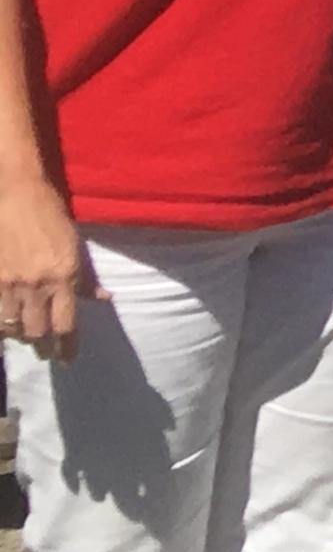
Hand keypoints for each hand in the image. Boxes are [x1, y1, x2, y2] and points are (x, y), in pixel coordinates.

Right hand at [0, 177, 94, 361]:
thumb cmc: (49, 214)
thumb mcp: (75, 244)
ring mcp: (10, 283)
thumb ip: (85, 277)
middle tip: (45, 352)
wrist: (14, 192)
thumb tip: (104, 299)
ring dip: (20, 336)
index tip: (68, 360)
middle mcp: (38, 284)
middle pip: (38, 332)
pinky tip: (5, 325)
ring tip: (25, 338)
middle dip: (43, 347)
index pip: (67, 324)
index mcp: (65, 275)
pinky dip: (1, 323)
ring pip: (12, 327)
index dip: (67, 347)